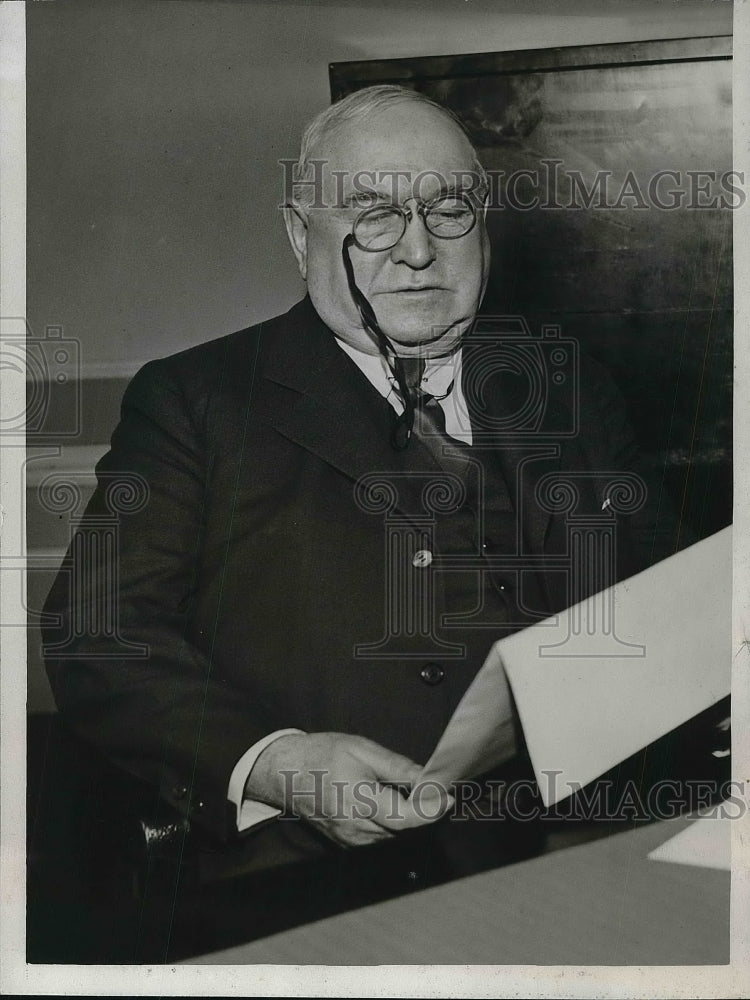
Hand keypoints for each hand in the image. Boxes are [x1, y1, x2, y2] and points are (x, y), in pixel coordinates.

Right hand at [244, 732, 452, 846]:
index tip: (448, 797)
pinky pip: (380, 839)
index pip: (406, 818)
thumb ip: (398, 767)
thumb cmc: (323, 755)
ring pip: (394, 836)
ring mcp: (350, 840)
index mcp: (358, 800)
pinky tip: (391, 805)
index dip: (431, 810)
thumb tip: (428, 778)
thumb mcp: (362, 749)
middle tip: (435, 791)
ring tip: (411, 795)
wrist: (287, 774)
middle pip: (404, 830)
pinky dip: (392, 825)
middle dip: (423, 813)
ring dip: (408, 820)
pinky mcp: (347, 844)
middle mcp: (354, 828)